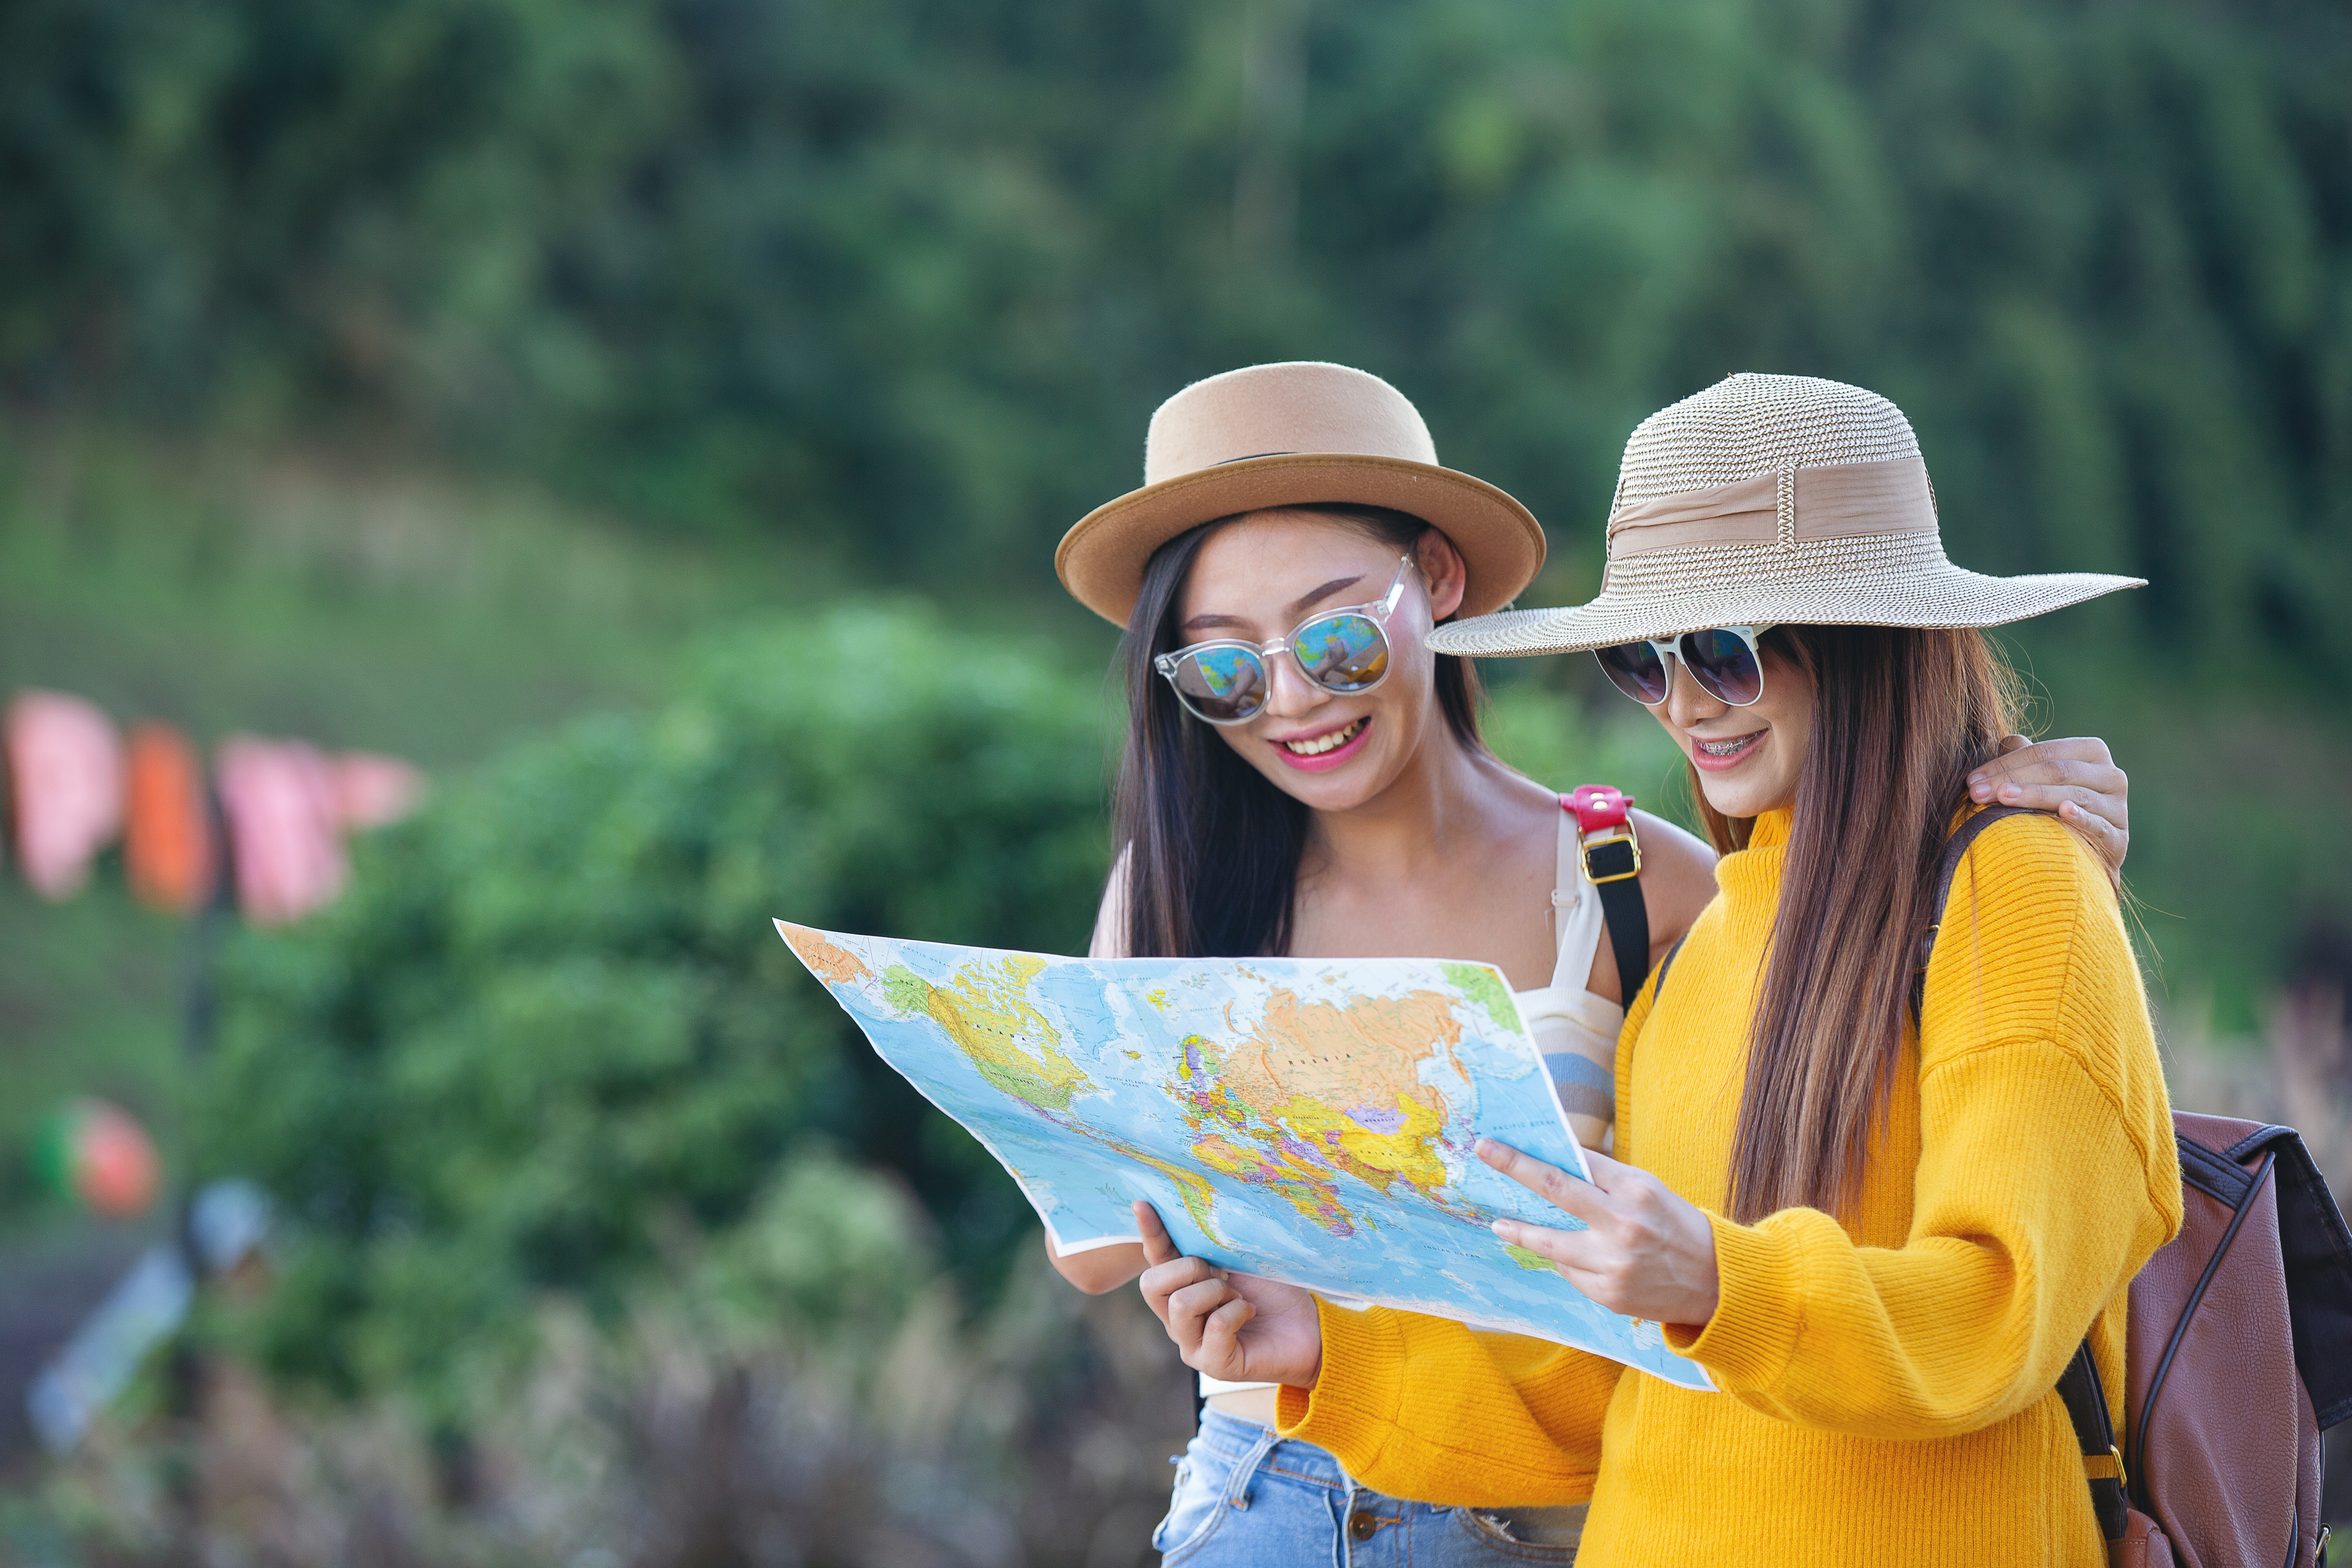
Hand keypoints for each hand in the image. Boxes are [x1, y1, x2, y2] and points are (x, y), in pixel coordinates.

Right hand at [1134, 1201, 1322, 1386]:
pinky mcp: (1213, 1364)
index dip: (1149, 1232)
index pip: (1155, 1259)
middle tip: (1221, 1273)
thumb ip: (1211, 1245)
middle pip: (1151, 1284)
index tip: (1143, 1203)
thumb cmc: (1272, 1292)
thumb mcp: (1239, 1259)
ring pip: (1181, 1305)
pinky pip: (1215, 1325)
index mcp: (1181, 1290)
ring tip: (1238, 1296)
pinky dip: (1237, 1311)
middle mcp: (1177, 1320)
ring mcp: (1192, 1345)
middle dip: (1188, 1267)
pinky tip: (1249, 1313)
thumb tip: (1194, 1212)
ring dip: (1216, 1291)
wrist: (1307, 1328)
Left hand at [1477, 1141, 1720, 1328]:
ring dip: (1521, 1229)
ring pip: (1550, 1242)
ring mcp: (1613, 1263)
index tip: (1500, 1143)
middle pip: (1555, 1189)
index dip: (1535, 1152)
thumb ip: (1607, 1179)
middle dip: (1515, 1167)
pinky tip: (1566, 1255)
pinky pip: (1570, 1272)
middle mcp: (1623, 1224)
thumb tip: (1558, 1162)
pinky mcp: (1608, 1294)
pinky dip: (1565, 1260)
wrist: (1717, 1283)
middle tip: (1484, 1152)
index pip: (1575, 1162)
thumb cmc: (1678, 1227)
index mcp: (1636, 1189)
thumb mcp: (1650, 1191)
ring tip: (1500, 1223)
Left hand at [1966, 735, 2127, 875]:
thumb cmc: (2051, 809)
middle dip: (2012, 780)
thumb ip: (2025, 758)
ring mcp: (2118, 807)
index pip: (2044, 752)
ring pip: (2072, 795)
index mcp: (2092, 752)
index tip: (1972, 780)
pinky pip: (2098, 825)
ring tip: (2001, 798)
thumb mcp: (2039, 779)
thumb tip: (2008, 740)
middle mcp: (2112, 776)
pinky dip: (2081, 817)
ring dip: (2034, 796)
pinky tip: (2063, 812)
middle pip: (2056, 771)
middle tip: (1976, 793)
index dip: (2005, 764)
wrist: (2081, 856)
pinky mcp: (2119, 838)